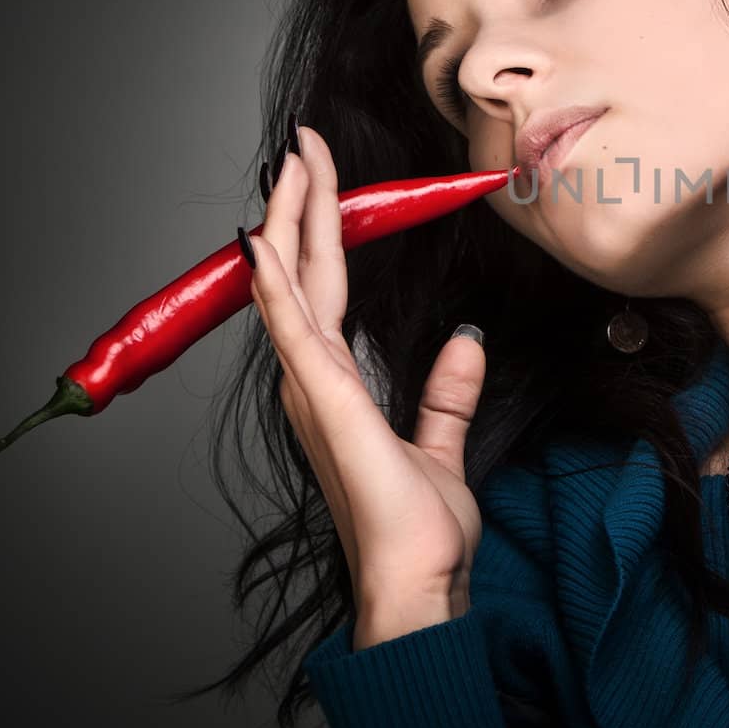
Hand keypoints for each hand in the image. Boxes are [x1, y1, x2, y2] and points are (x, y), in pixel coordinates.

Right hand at [243, 123, 486, 647]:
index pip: (324, 288)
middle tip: (303, 143)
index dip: (319, 230)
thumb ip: (446, 397)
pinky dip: (276, 282)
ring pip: (293, 284)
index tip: (322, 176)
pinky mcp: (326, 401)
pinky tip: (264, 239)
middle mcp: (312, 382)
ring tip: (291, 161)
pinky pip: (294, 328)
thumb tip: (464, 345)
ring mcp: (313, 389)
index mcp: (334, 387)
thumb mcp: (441, 447)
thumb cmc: (419, 532)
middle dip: (302, 204)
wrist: (416, 584)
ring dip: (290, 220)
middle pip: (302, 273)